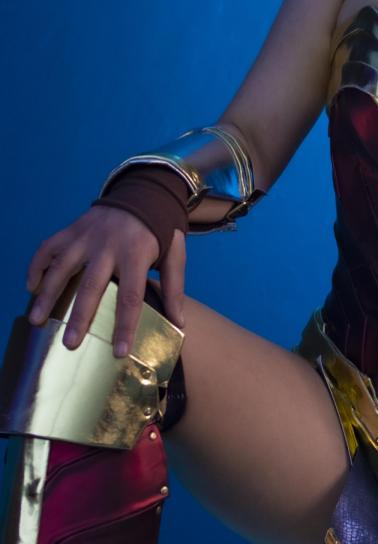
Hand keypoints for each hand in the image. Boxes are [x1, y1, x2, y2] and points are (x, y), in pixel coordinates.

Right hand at [25, 206, 186, 358]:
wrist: (142, 192)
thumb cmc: (159, 230)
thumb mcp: (175, 254)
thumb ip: (174, 288)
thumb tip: (179, 323)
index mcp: (136, 254)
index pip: (130, 296)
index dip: (125, 326)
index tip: (119, 351)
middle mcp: (107, 246)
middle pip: (90, 287)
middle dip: (79, 318)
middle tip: (70, 345)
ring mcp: (85, 237)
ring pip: (61, 268)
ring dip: (47, 295)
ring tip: (37, 321)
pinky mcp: (71, 230)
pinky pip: (48, 248)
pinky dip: (36, 266)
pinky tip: (31, 288)